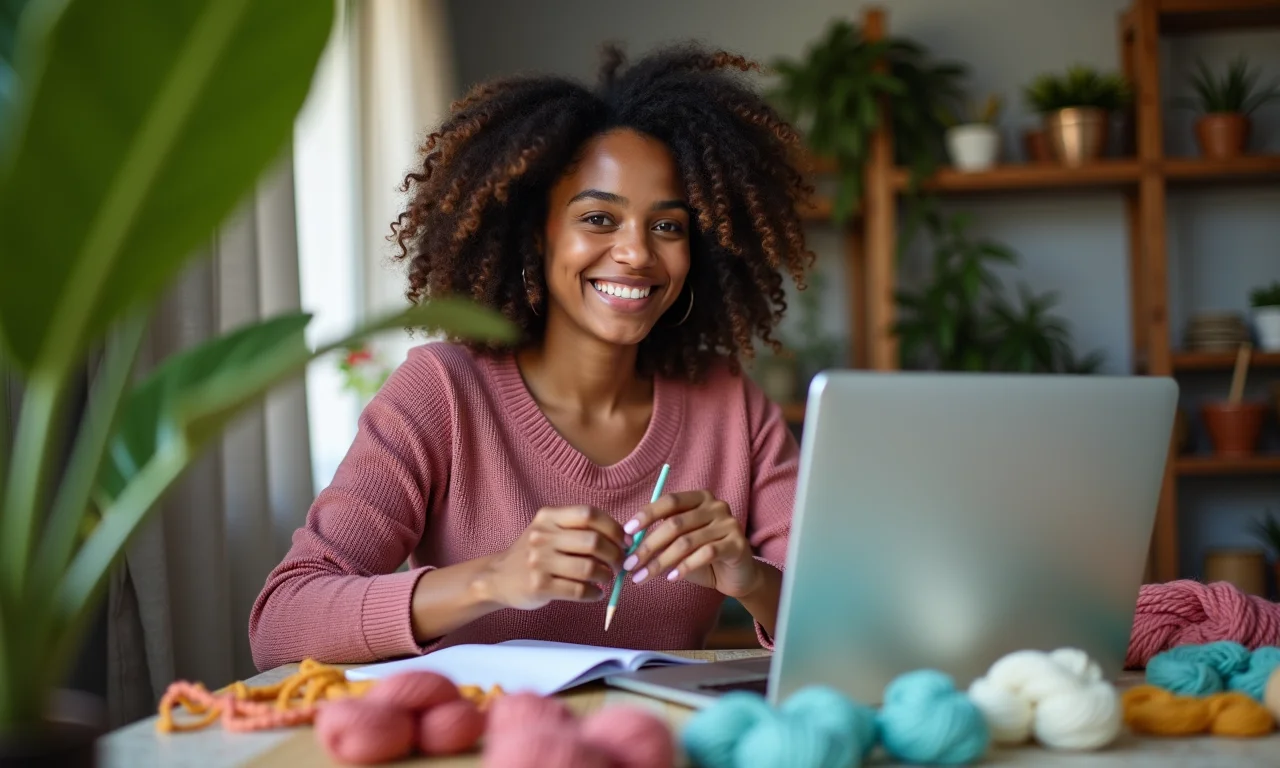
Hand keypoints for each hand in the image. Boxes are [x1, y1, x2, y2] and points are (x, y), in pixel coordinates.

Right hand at [482, 506, 626, 609]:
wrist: (497, 578)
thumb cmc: (534, 553)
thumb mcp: (548, 530)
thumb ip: (579, 530)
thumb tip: (623, 539)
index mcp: (548, 517)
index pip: (589, 514)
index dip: (613, 528)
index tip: (624, 541)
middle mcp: (542, 536)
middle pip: (593, 541)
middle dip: (615, 555)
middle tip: (620, 564)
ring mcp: (539, 561)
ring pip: (589, 568)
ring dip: (606, 576)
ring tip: (606, 578)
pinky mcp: (539, 586)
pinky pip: (579, 590)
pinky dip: (594, 593)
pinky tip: (595, 593)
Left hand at [622, 490, 761, 597]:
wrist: (738, 575)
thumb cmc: (703, 557)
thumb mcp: (680, 543)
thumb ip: (661, 538)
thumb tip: (629, 546)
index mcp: (700, 498)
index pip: (670, 501)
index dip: (647, 514)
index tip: (627, 531)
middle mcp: (716, 506)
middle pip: (675, 524)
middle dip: (648, 546)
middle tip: (630, 564)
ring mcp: (729, 524)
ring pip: (687, 542)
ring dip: (660, 562)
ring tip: (642, 577)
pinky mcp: (737, 544)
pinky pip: (705, 554)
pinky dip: (685, 567)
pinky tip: (671, 578)